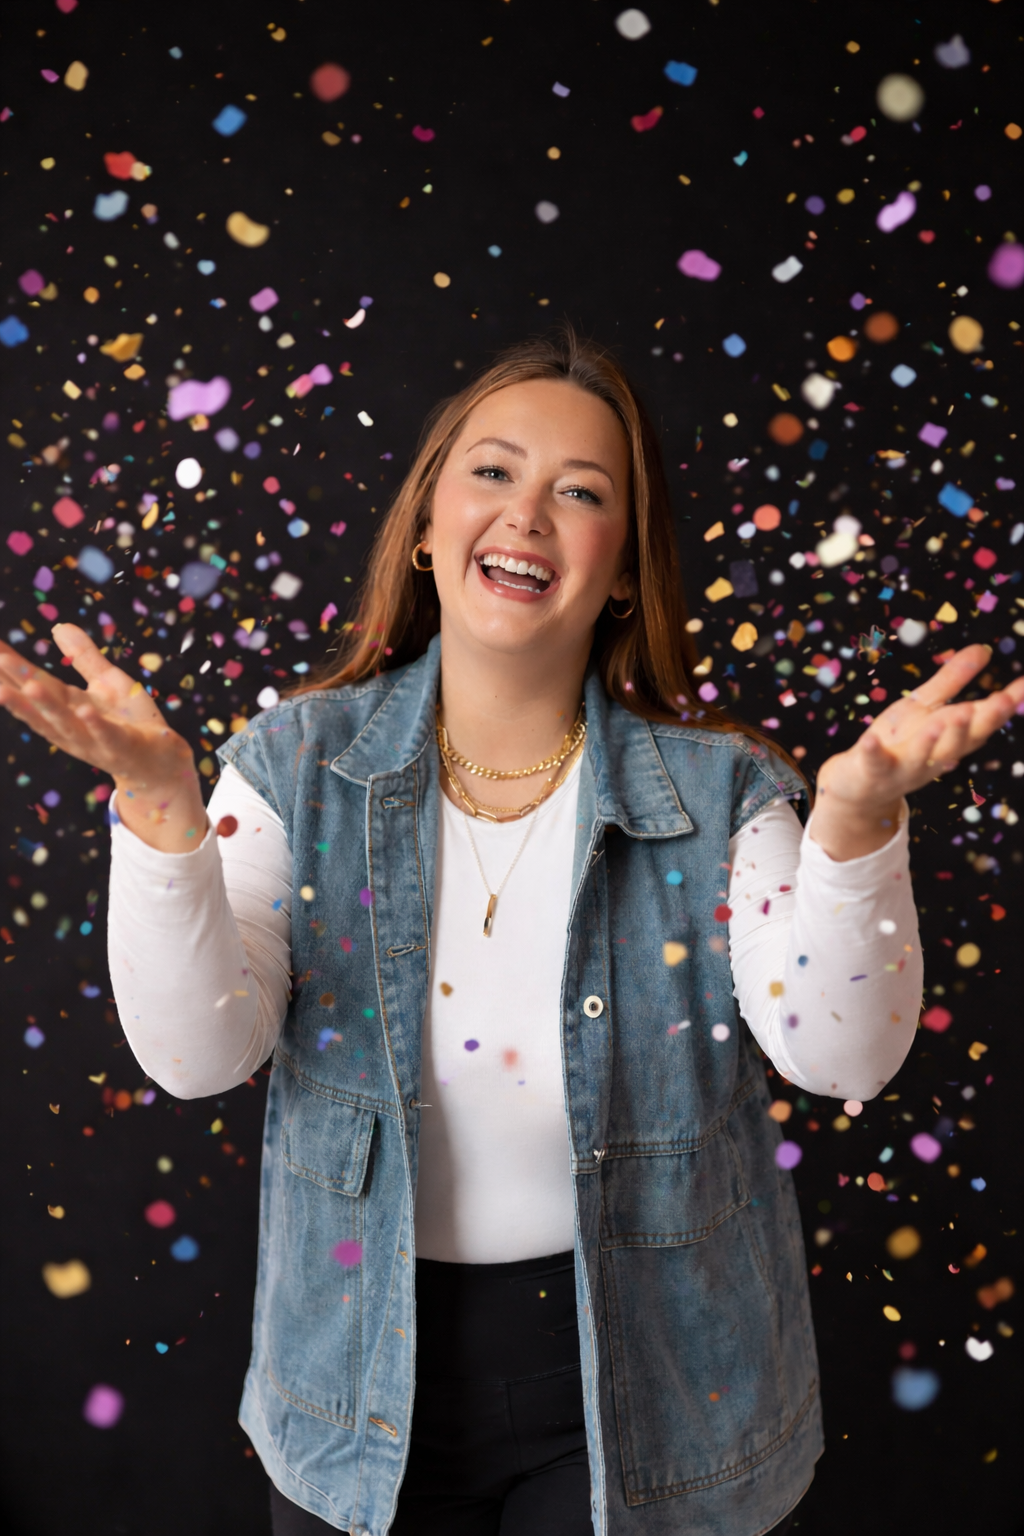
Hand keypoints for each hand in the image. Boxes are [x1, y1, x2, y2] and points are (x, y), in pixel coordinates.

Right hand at [0, 623, 207, 851]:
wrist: (160, 763)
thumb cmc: (129, 721)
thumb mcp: (107, 681)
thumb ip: (84, 657)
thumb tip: (58, 626)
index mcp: (67, 707)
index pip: (33, 683)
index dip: (12, 669)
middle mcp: (72, 726)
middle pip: (40, 704)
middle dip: (16, 686)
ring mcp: (94, 740)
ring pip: (65, 724)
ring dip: (47, 708)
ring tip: (29, 687)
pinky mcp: (122, 748)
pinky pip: (106, 737)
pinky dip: (95, 726)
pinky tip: (84, 711)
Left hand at [809, 642, 1023, 861]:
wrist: (859, 788)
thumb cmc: (899, 742)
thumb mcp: (926, 707)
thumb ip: (953, 680)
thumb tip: (984, 649)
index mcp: (950, 739)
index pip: (982, 722)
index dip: (1003, 706)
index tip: (1021, 687)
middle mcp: (933, 757)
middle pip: (961, 742)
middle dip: (980, 722)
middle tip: (1002, 701)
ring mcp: (903, 768)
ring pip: (924, 756)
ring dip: (938, 738)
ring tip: (954, 715)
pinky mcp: (872, 772)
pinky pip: (873, 763)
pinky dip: (872, 752)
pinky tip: (870, 739)